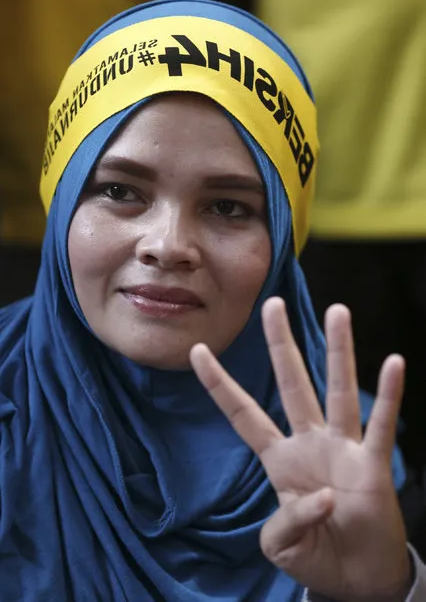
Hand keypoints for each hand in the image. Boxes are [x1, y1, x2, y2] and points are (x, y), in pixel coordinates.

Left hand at [190, 298, 411, 601]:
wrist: (358, 578)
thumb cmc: (317, 554)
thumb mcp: (282, 546)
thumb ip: (286, 525)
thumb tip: (323, 497)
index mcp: (279, 459)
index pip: (244, 413)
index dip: (220, 384)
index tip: (196, 350)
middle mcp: (308, 442)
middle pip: (291, 384)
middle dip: (281, 344)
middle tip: (272, 304)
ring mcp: (341, 448)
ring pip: (337, 391)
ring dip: (338, 351)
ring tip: (337, 311)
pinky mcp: (371, 464)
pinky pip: (379, 424)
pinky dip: (388, 395)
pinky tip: (392, 362)